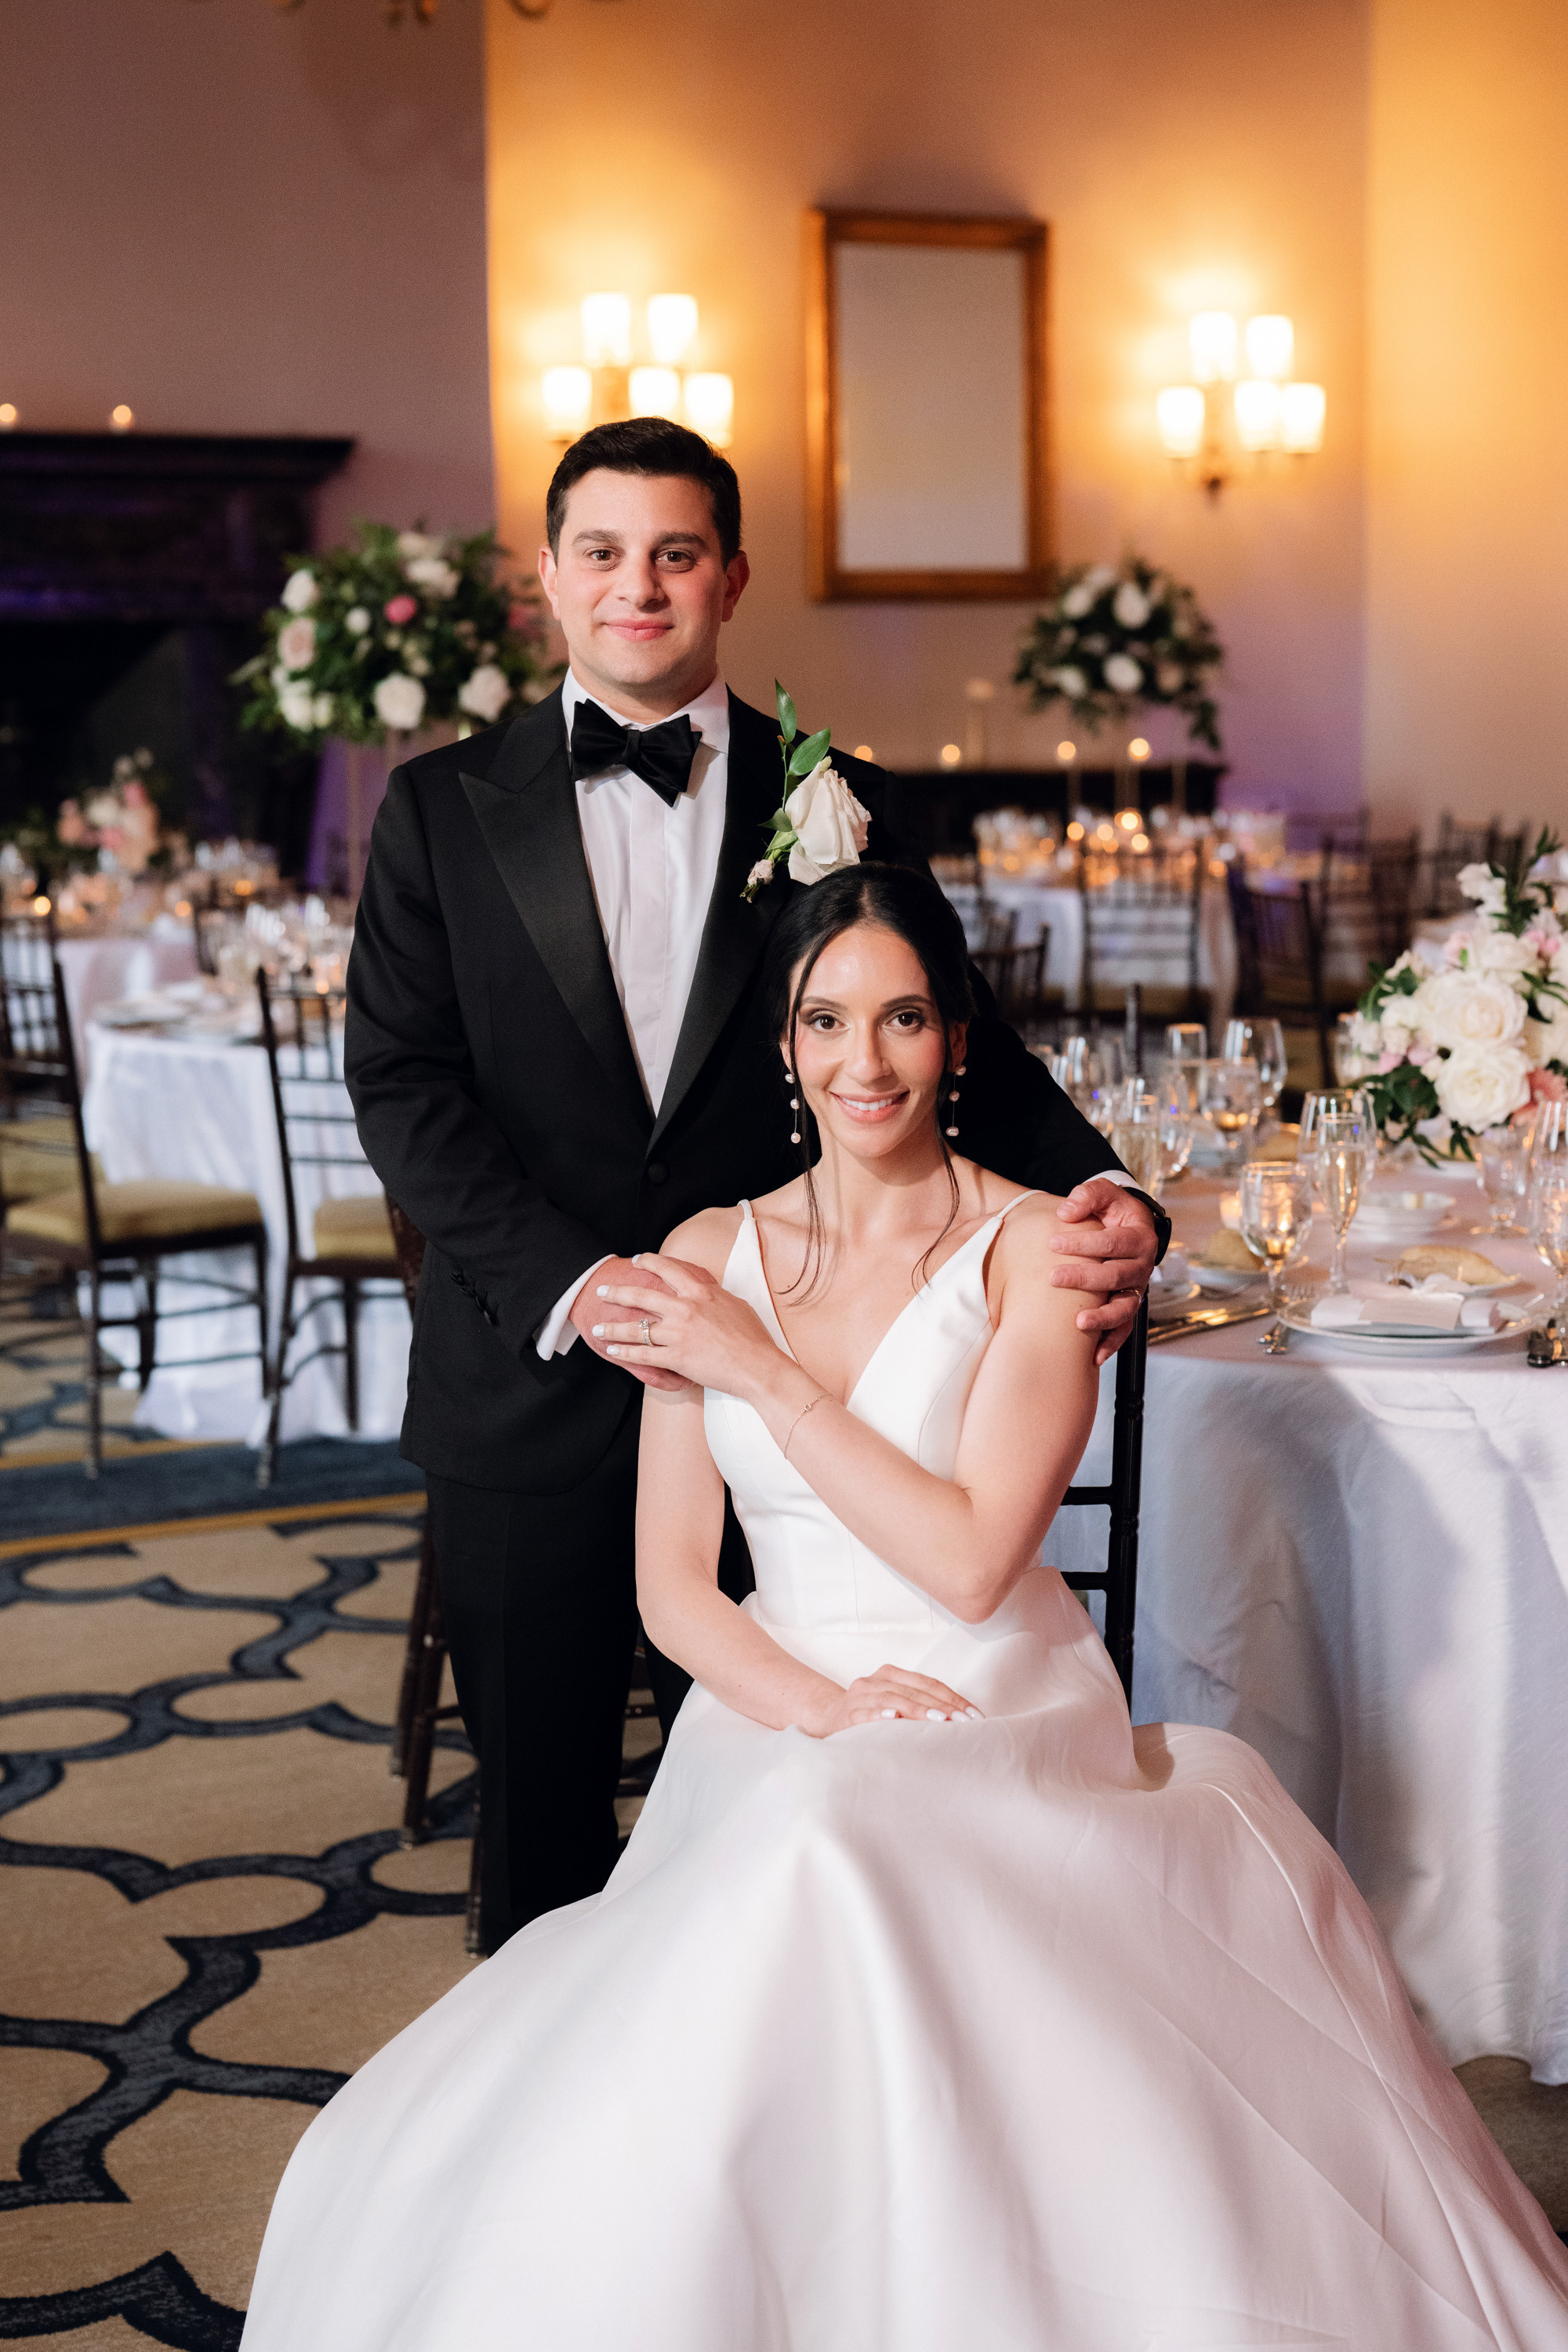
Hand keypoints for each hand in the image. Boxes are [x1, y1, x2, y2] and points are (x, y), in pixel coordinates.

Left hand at [593, 1250, 781, 1397]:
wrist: (757, 1366)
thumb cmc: (753, 1338)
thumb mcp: (735, 1305)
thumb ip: (714, 1296)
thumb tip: (706, 1290)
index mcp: (701, 1292)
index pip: (669, 1269)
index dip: (650, 1262)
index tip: (639, 1260)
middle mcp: (685, 1309)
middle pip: (641, 1295)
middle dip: (617, 1292)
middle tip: (602, 1292)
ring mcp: (678, 1334)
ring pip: (636, 1328)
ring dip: (613, 1328)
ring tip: (597, 1329)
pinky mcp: (676, 1358)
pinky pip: (643, 1355)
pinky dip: (625, 1354)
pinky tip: (613, 1352)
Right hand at [808, 1666, 982, 1735]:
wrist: (824, 1718)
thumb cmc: (868, 1716)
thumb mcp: (894, 1705)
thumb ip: (920, 1706)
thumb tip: (961, 1721)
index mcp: (891, 1675)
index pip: (929, 1683)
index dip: (953, 1698)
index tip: (975, 1716)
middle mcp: (876, 1680)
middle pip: (915, 1690)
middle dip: (943, 1706)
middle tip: (965, 1722)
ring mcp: (860, 1696)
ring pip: (894, 1699)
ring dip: (918, 1710)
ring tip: (939, 1720)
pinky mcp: (846, 1714)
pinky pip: (864, 1712)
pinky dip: (879, 1714)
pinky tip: (893, 1718)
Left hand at [1051, 1181, 1158, 1366]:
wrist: (1128, 1228)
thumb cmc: (1112, 1211)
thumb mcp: (1105, 1194)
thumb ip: (1088, 1195)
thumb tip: (1066, 1212)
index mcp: (1140, 1237)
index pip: (1113, 1242)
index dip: (1083, 1242)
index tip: (1052, 1243)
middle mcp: (1142, 1266)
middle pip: (1116, 1276)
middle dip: (1084, 1278)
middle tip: (1053, 1277)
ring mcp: (1136, 1290)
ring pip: (1124, 1308)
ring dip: (1102, 1317)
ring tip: (1078, 1323)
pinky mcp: (1128, 1306)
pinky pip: (1124, 1330)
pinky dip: (1110, 1344)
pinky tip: (1093, 1357)